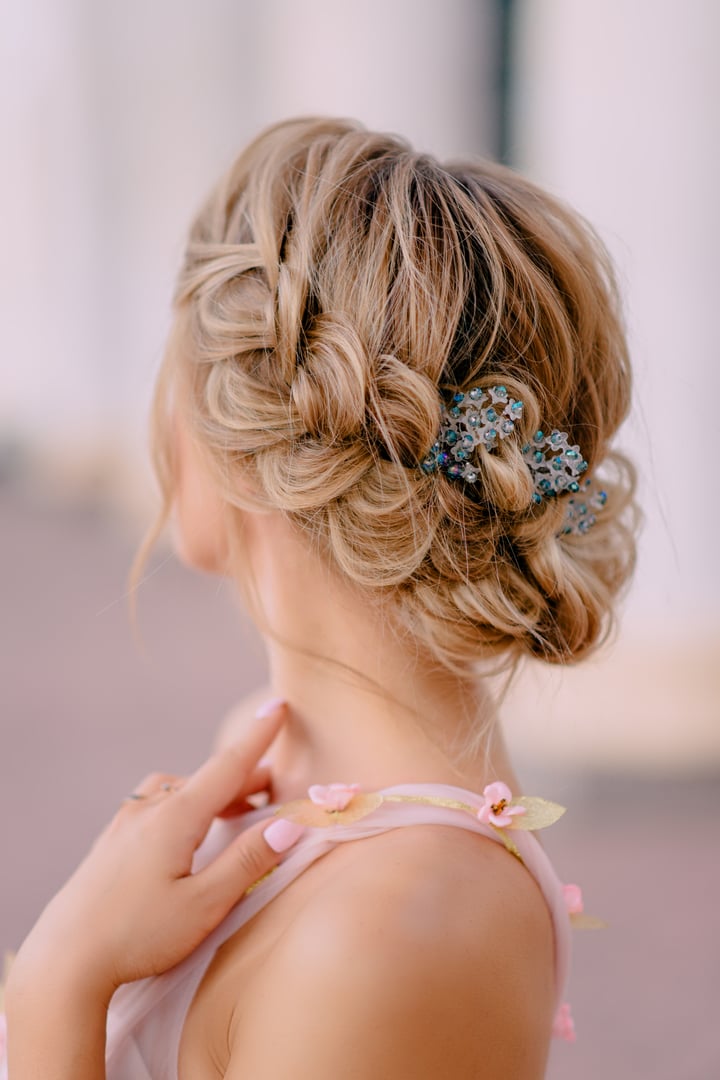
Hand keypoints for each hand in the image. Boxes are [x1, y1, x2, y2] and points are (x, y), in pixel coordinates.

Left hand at [6, 700, 301, 1008]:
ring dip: (211, 793)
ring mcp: (124, 825)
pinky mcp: (111, 843)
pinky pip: (156, 805)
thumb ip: (248, 861)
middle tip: (273, 788)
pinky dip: (184, 805)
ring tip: (233, 812)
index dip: (258, 737)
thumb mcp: (205, 905)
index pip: (227, 766)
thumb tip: (288, 825)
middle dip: (242, 777)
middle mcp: (148, 811)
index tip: (278, 705)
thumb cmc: (137, 936)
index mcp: (175, 818)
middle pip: (206, 779)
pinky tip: (187, 832)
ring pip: (178, 791)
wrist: (63, 962)